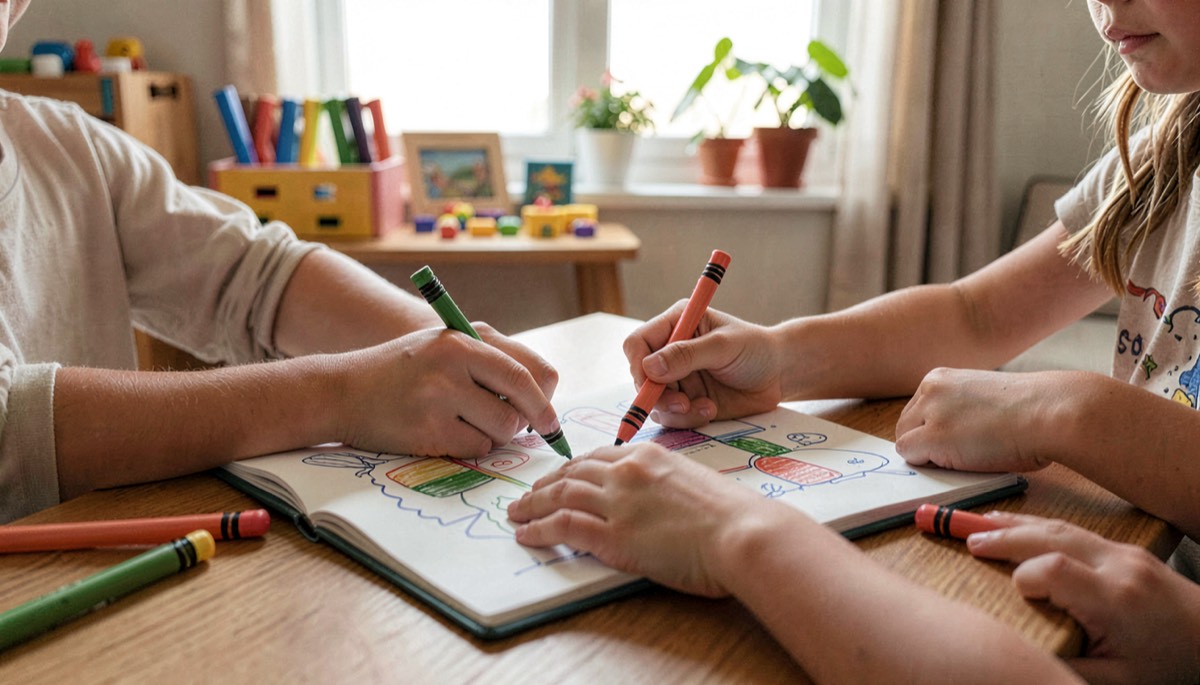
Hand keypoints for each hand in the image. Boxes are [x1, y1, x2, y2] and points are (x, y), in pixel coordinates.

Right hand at [334, 324, 560, 456]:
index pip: (528, 370)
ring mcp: (439, 398)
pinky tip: (446, 434)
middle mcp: (453, 365)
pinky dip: (470, 448)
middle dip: (531, 422)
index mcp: (464, 339)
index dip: (546, 398)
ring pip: (502, 430)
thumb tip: (545, 393)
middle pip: (521, 404)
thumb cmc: (403, 370)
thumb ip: (491, 359)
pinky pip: (476, 449)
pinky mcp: (428, 430)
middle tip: (532, 431)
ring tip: (468, 423)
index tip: (550, 416)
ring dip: (495, 435)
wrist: (342, 389)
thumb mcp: (445, 344)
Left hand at [507, 443, 766, 596]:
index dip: (572, 467)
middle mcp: (627, 472)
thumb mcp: (696, 484)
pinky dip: (539, 529)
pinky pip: (563, 527)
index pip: (598, 456)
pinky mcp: (613, 536)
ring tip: (516, 513)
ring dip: (532, 504)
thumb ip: (667, 485)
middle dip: (546, 483)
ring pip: (560, 495)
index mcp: (649, 456)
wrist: (744, 534)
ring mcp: (618, 503)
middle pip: (572, 472)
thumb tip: (657, 501)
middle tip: (528, 494)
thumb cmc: (735, 516)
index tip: (559, 476)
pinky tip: (526, 535)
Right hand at [623, 303, 784, 427]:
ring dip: (674, 411)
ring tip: (704, 408)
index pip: (638, 343)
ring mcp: (677, 379)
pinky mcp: (686, 402)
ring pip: (654, 402)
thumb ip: (687, 354)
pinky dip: (687, 419)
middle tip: (681, 404)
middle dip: (657, 395)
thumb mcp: (723, 346)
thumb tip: (650, 367)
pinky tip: (709, 410)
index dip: (638, 364)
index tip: (651, 382)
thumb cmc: (755, 349)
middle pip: (641, 377)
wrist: (779, 374)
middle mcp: (670, 352)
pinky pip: (671, 417)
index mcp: (676, 325)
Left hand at [895, 368, 1101, 472]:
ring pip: (906, 441)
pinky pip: (911, 457)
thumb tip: (945, 434)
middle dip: (926, 443)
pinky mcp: (933, 436)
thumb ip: (958, 409)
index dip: (933, 431)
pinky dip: (930, 465)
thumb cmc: (1032, 410)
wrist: (1051, 411)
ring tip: (969, 454)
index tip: (958, 438)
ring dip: (929, 455)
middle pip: (906, 426)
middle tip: (964, 451)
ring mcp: (930, 412)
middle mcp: (930, 389)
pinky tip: (962, 462)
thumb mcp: (983, 398)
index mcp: (942, 377)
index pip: (916, 410)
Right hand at [968, 513, 1199, 683]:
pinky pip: (1072, 529)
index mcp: (1115, 599)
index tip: (1014, 591)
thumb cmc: (1172, 663)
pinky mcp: (1124, 549)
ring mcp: (1121, 552)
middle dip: (1002, 535)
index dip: (1024, 576)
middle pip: (1048, 536)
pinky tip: (1016, 525)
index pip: (1052, 570)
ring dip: (1015, 523)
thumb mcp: (1120, 681)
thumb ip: (1068, 668)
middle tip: (963, 536)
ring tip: (978, 523)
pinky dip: (1037, 526)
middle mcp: (1117, 566)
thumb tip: (1022, 657)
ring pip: (1058, 526)